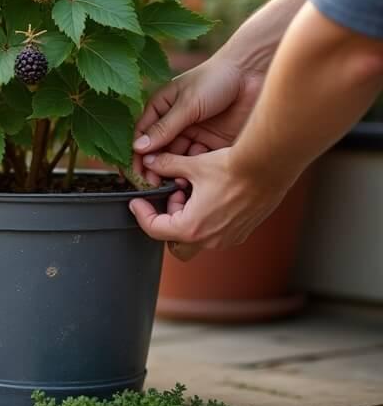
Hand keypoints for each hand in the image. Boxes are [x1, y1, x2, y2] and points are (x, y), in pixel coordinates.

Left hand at [128, 148, 286, 252]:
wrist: (269, 166)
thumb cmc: (233, 168)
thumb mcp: (193, 165)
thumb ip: (166, 165)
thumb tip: (150, 161)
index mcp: (192, 228)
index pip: (154, 230)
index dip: (141, 214)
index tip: (137, 202)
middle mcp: (210, 240)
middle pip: (174, 244)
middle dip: (167, 223)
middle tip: (170, 197)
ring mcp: (228, 239)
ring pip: (195, 238)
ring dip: (186, 219)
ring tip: (190, 191)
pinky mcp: (241, 232)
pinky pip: (214, 233)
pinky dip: (204, 219)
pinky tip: (208, 194)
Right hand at [133, 55, 265, 185]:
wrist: (253, 74)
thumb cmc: (215, 79)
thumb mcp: (186, 104)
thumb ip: (164, 128)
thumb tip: (138, 148)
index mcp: (162, 108)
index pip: (143, 135)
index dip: (137, 154)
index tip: (136, 173)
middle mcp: (176, 123)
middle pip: (160, 150)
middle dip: (155, 167)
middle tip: (153, 184)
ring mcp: (196, 133)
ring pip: (179, 158)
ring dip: (175, 171)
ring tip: (174, 183)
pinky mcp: (215, 143)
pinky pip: (200, 161)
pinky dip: (196, 170)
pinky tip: (194, 178)